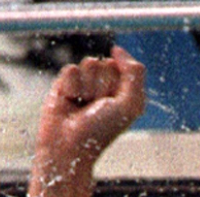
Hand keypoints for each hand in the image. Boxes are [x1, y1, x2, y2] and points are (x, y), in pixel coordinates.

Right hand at [36, 46, 145, 164]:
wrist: (69, 145)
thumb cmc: (101, 130)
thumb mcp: (130, 105)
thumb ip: (134, 74)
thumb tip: (117, 49)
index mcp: (124, 90)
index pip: (124, 66)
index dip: (118, 84)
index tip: (113, 104)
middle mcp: (105, 84)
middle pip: (106, 63)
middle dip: (102, 86)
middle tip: (95, 107)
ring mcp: (85, 82)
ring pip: (89, 63)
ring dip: (87, 87)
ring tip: (82, 104)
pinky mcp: (66, 82)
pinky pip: (71, 69)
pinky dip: (71, 87)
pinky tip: (69, 101)